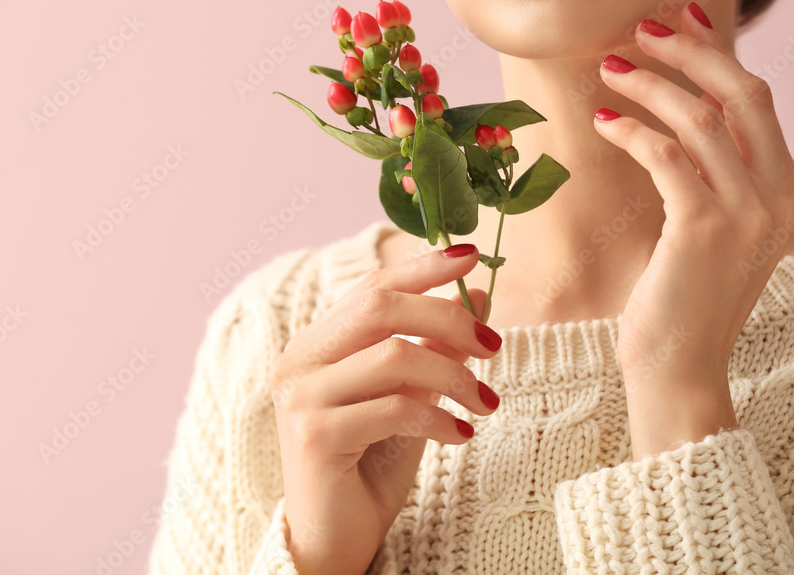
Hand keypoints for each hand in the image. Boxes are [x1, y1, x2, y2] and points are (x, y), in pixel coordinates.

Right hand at [268, 243, 501, 574]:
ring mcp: (302, 397)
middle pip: (380, 307)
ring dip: (454, 375)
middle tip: (494, 344)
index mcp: (317, 343)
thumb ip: (434, 348)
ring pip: (394, 356)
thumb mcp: (411, 396)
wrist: (334, 537)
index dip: (422, 266)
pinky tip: (460, 435)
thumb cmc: (370, 464)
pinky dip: (438, 417)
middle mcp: (300, 361)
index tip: (470, 256)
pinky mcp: (315, 436)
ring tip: (484, 402)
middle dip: (447, 317)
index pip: (371, 286)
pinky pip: (393, 408)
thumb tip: (478, 296)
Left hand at [592, 2, 793, 460]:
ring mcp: (743, 213)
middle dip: (690, 51)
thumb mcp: (712, 235)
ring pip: (701, 118)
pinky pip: (667, 156)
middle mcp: (773, 197)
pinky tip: (603, 122)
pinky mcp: (701, 229)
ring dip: (649, 85)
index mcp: (780, 193)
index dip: (718, 55)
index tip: (679, 22)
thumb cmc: (681, 303)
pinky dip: (632, 130)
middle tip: (641, 29)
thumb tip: (680, 130)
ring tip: (606, 69)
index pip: (757, 102)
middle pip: (741, 94)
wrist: (679, 369)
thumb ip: (711, 183)